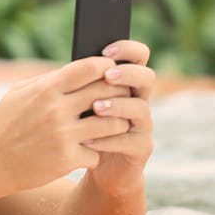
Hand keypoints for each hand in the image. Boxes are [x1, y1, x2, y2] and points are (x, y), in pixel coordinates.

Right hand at [0, 56, 135, 194]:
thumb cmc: (4, 124)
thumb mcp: (17, 94)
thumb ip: (46, 80)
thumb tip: (75, 70)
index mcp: (45, 89)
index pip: (90, 68)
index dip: (106, 66)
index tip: (110, 71)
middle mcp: (57, 110)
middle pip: (107, 92)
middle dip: (119, 93)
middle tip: (122, 97)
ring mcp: (64, 136)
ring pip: (113, 124)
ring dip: (116, 124)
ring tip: (113, 125)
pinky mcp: (67, 160)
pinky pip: (97, 153)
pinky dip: (94, 153)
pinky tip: (87, 152)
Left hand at [81, 40, 154, 196]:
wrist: (90, 165)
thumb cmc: (79, 126)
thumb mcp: (76, 101)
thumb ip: (78, 84)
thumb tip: (66, 66)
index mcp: (125, 82)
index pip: (138, 56)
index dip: (128, 49)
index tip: (106, 50)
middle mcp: (138, 99)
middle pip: (147, 77)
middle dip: (128, 74)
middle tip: (108, 76)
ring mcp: (142, 125)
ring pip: (140, 108)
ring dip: (117, 106)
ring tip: (95, 108)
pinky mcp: (141, 148)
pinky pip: (130, 140)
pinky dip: (108, 139)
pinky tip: (87, 139)